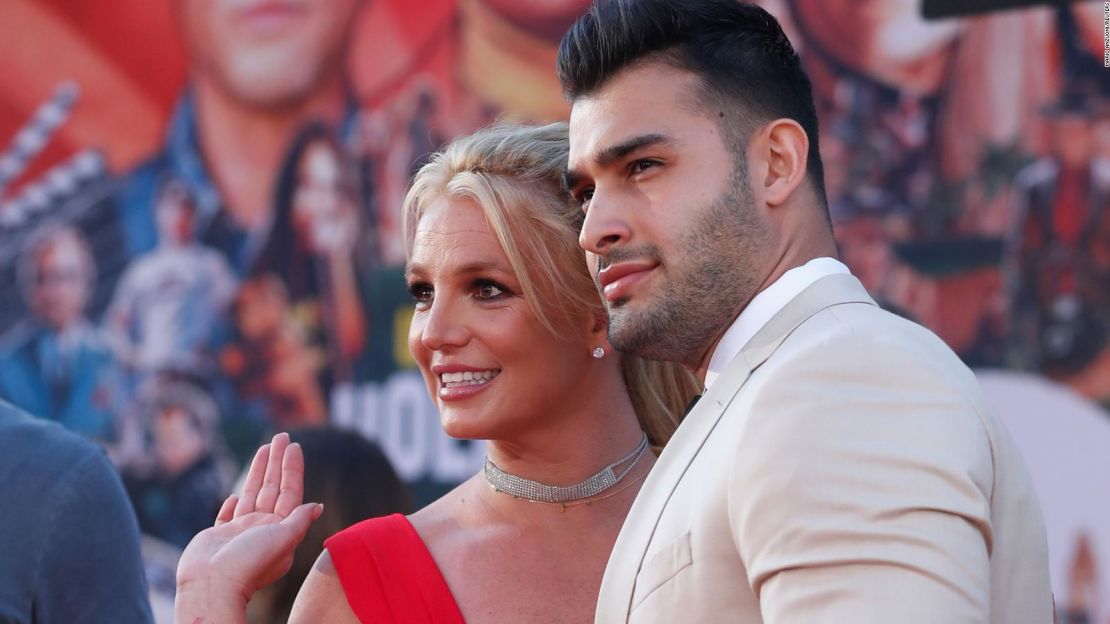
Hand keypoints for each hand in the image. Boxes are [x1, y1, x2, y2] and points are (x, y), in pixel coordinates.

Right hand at [175, 433, 322, 614]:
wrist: (212, 585)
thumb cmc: (249, 563)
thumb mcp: (282, 538)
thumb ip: (298, 521)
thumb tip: (317, 506)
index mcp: (281, 530)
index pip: (291, 492)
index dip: (293, 469)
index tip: (294, 446)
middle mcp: (263, 529)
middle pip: (273, 488)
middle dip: (277, 462)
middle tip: (281, 435)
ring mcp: (241, 532)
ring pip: (252, 494)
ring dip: (259, 472)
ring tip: (264, 448)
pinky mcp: (219, 536)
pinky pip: (229, 516)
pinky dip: (233, 504)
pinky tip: (236, 494)